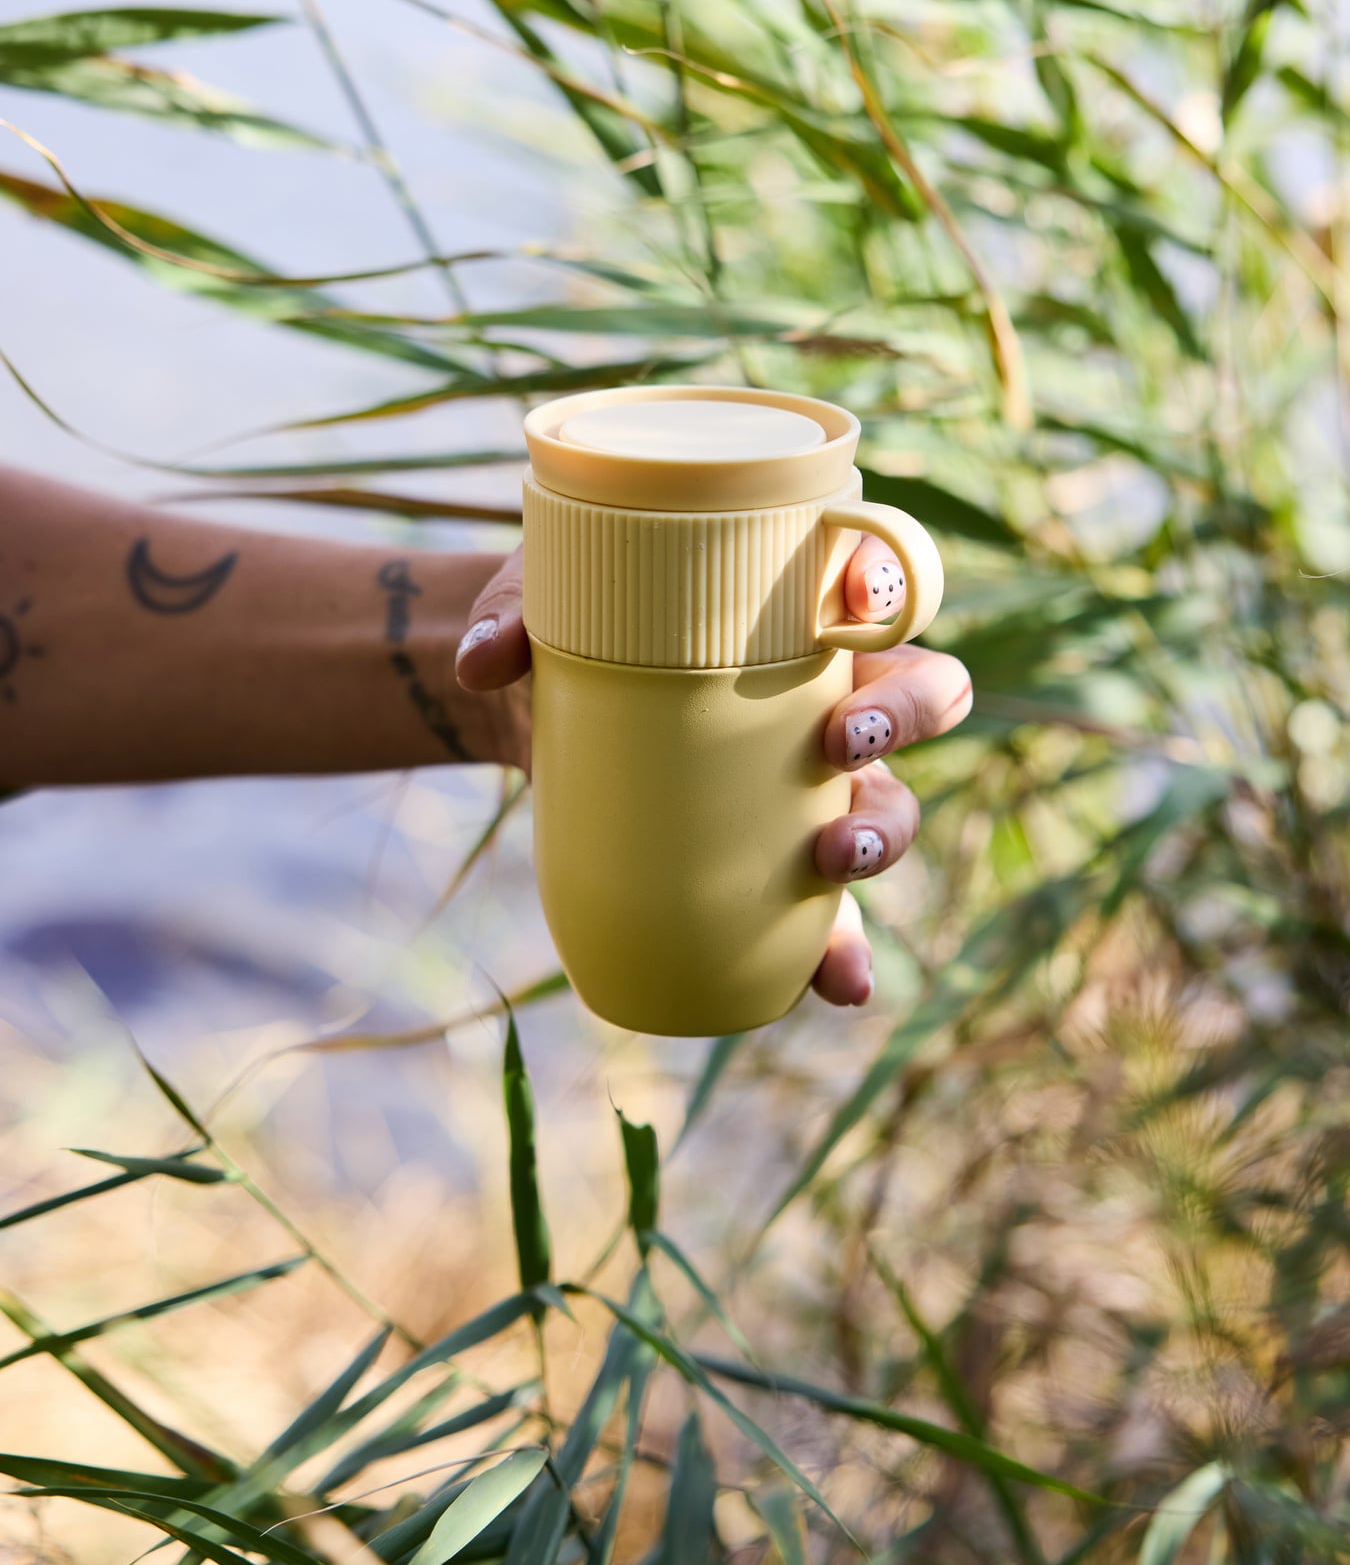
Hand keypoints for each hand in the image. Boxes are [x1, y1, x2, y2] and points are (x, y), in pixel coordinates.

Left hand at [454, 536, 970, 1008]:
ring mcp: (812, 781)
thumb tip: (483, 665)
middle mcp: (830, 689)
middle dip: (902, 720)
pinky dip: (840, 948)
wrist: (540, 709)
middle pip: (919, 695)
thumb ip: (509, 620)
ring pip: (889, 805)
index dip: (890, 586)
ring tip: (836, 861)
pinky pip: (831, 909)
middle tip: (841, 742)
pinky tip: (835, 983)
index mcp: (795, 609)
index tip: (853, 604)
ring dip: (882, 838)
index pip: (877, 581)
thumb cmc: (569, 625)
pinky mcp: (776, 857)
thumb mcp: (537, 603)